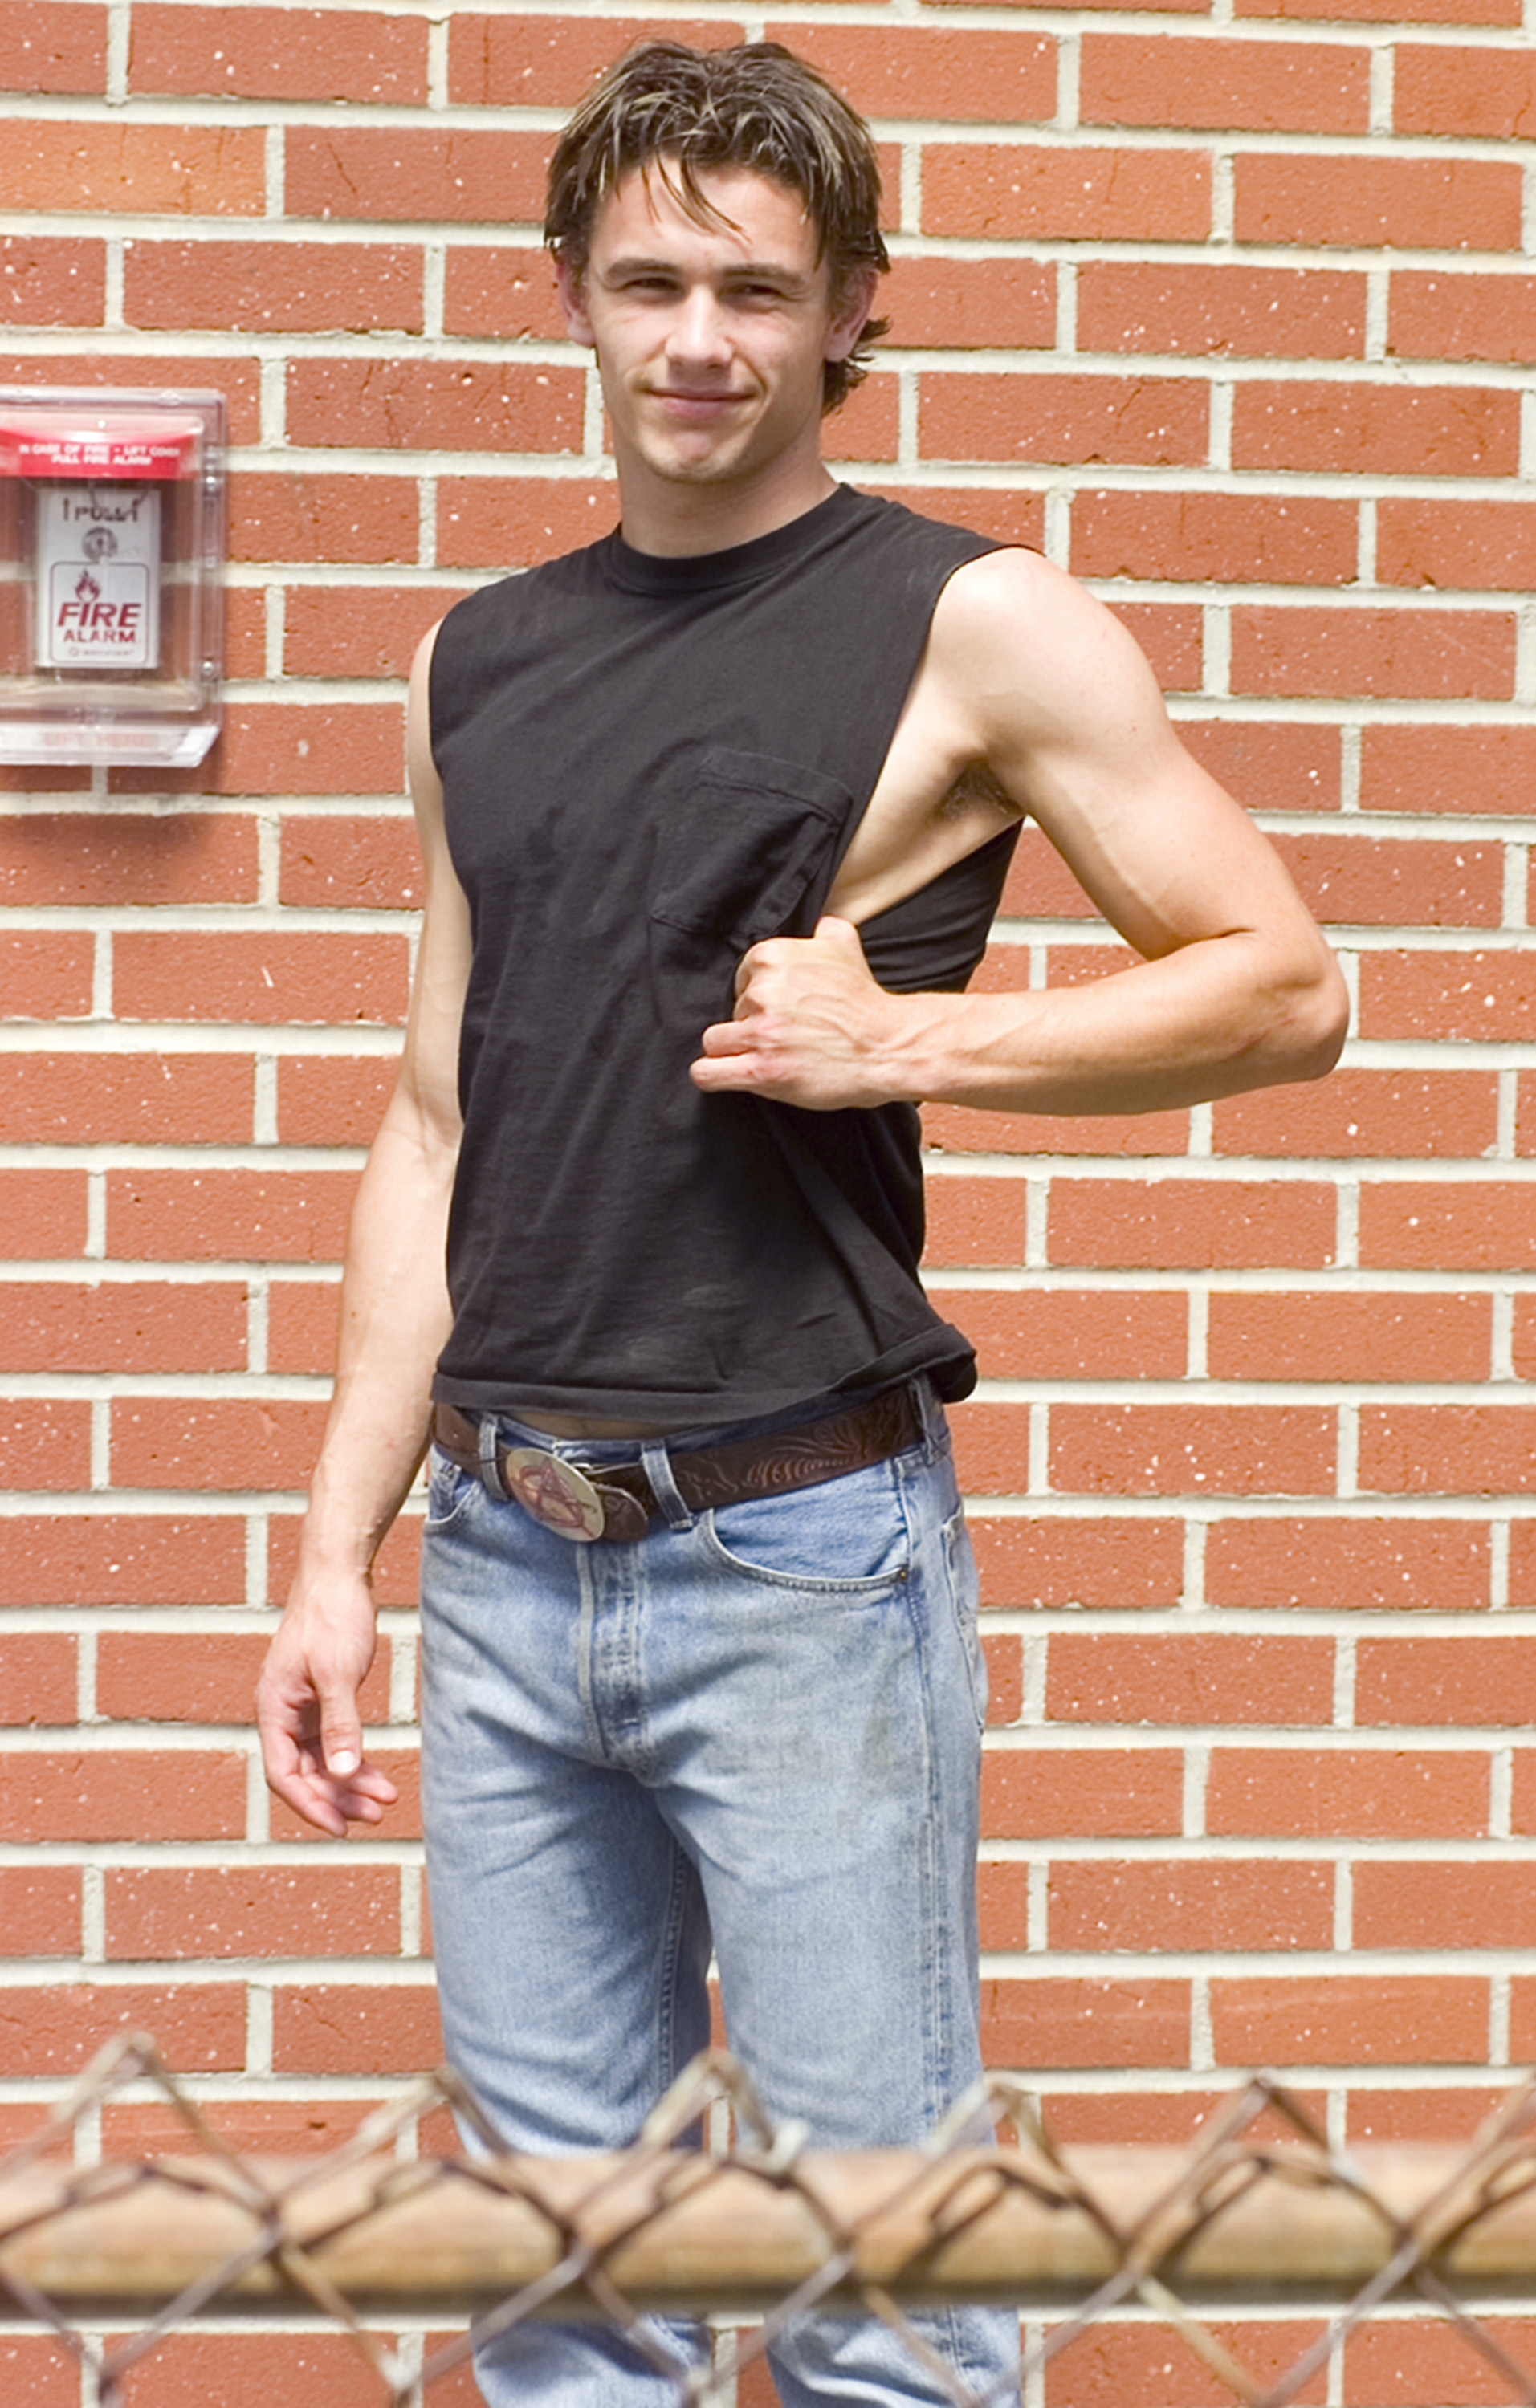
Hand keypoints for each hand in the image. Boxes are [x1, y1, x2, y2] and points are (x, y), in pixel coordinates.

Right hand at [256, 1572, 398, 1836]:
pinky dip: (354, 1759)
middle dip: (339, 1798)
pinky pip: (333, 1742)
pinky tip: (378, 1774)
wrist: (338, 1574)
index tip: (340, 1828)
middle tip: (376, 1816)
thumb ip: (341, 1724)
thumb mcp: (339, 1673)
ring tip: (386, 1800)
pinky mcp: (321, 1699)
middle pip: (304, 1773)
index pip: (283, 1774)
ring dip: (351, 1782)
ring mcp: (300, 1707)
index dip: (310, 1805)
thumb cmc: (333, 1616)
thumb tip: (342, 1774)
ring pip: (322, 1761)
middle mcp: (281, 1713)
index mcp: (273, 1708)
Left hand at [690, 916, 912, 1110]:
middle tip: (783, 1037)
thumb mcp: (847, 949)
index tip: (779, 1012)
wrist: (888, 1047)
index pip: (739, 979)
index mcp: (773, 957)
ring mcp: (760, 1033)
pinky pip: (708, 1072)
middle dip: (750, 1025)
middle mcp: (762, 991)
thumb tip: (820, 925)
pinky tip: (725, 1075)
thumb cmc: (865, 1004)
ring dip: (733, 1051)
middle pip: (729, 1011)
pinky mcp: (762, 1071)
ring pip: (714, 1041)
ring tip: (761, 1058)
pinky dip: (711, 1075)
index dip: (758, 998)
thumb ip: (826, 931)